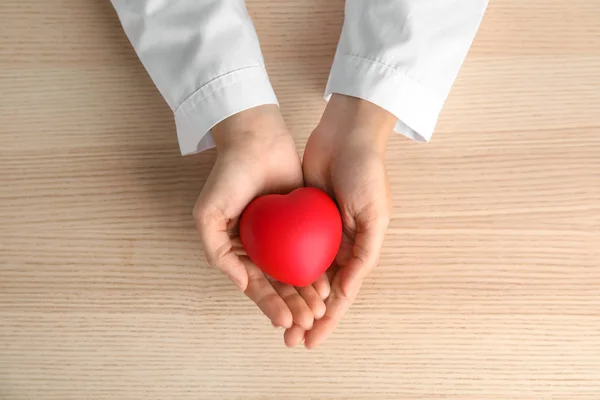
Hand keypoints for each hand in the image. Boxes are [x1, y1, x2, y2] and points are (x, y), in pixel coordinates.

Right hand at [194, 105, 329, 329]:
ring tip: (319, 310)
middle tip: (307, 321)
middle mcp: (259, 247)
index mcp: (236, 249)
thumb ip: (217, 252)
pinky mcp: (300, 222)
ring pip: (296, 272)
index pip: (254, 285)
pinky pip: (310, 250)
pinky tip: (329, 283)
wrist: (257, 139)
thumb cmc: (228, 176)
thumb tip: (241, 284)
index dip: (268, 305)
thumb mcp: (208, 215)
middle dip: (291, 306)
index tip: (284, 322)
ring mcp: (281, 236)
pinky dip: (318, 268)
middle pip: (277, 284)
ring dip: (306, 294)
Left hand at [285, 95, 394, 347]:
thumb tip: (346, 292)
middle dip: (305, 315)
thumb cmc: (366, 172)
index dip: (328, 319)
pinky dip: (280, 267)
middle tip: (288, 339)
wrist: (345, 135)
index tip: (311, 341)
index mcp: (358, 249)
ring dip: (290, 297)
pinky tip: (266, 282)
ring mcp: (317, 232)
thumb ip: (364, 254)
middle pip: (319, 291)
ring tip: (276, 320)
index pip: (342, 294)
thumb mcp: (375, 214)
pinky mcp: (299, 216)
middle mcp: (338, 245)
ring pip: (301, 273)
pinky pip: (287, 247)